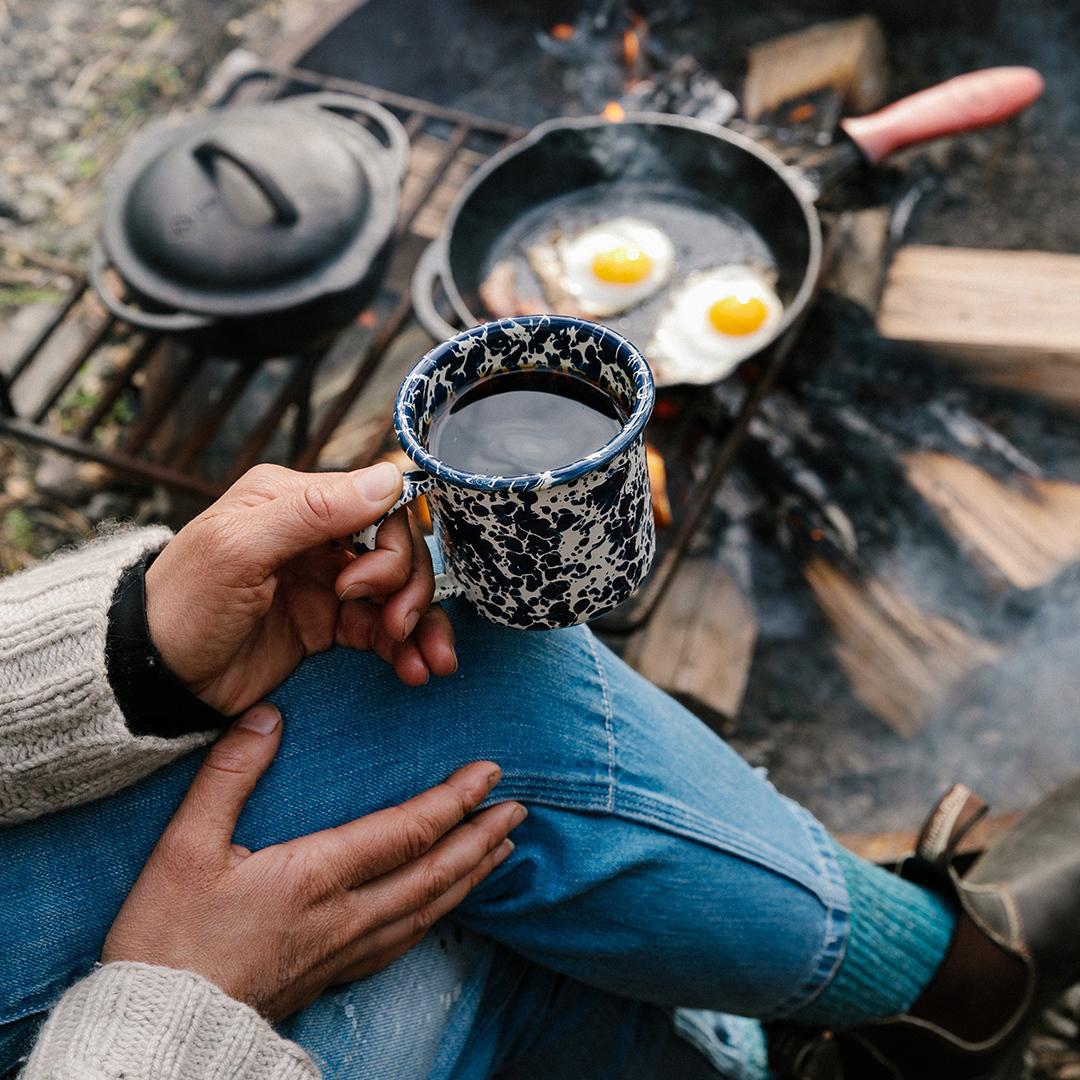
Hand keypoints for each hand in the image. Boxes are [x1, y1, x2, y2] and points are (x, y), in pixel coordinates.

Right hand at [102, 704, 523, 1021]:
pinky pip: (406, 940)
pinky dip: (439, 913)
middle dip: (481, 837)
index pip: (406, 832)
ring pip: (428, 909)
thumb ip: (230, 775)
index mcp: (315, 877)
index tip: (489, 773)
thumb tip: (269, 716)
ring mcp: (344, 951)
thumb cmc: (167, 937)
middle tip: (518, 810)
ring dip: (470, 875)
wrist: (157, 1030)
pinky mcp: (334, 975)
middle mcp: (345, 916)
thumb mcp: (185, 847)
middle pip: (433, 872)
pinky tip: (445, 905)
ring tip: (501, 850)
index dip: (453, 800)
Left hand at [146, 462, 453, 714]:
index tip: (369, 585)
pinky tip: (416, 669)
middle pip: (398, 547)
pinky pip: (386, 629)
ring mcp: (327, 582)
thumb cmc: (183, 604)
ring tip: (428, 661)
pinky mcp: (329, 625)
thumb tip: (390, 476)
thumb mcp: (240, 549)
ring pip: (400, 590)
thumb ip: (314, 511)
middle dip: (409, 587)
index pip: (379, 502)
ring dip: (422, 622)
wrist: (155, 679)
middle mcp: (317, 535)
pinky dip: (408, 648)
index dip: (395, 543)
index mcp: (294, 500)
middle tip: (394, 625)